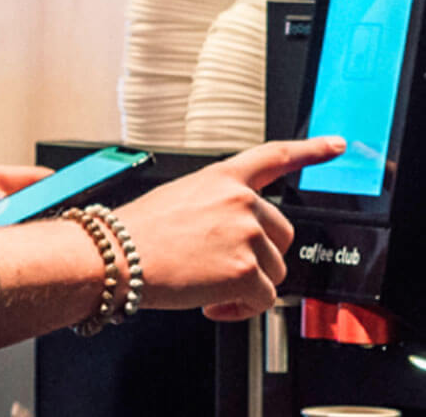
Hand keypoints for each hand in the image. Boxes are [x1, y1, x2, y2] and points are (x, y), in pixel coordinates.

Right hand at [114, 136, 344, 320]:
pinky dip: (239, 309)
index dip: (312, 150)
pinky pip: (262, 301)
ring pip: (273, 271)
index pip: (275, 156)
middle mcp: (240, 201)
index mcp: (222, 178)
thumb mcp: (180, 198)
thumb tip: (237, 235)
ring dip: (246, 284)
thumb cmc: (138, 231)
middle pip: (281, 235)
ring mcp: (245, 234)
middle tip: (223, 266)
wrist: (116, 254)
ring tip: (208, 282)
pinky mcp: (244, 271)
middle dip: (258, 256)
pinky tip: (210, 301)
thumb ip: (218, 206)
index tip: (337, 145)